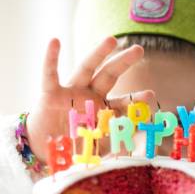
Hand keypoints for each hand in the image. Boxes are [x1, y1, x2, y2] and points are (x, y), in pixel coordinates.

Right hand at [26, 36, 151, 162]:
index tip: (150, 96)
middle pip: (109, 75)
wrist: (44, 153)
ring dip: (97, 53)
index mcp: (103, 109)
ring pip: (86, 68)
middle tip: (139, 49)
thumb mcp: (98, 148)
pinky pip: (50, 74)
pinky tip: (55, 42)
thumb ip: (116, 145)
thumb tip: (138, 144)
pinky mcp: (50, 94)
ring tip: (111, 40)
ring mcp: (70, 93)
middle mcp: (89, 96)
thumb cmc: (73, 149)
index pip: (123, 101)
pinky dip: (51, 58)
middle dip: (123, 62)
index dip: (135, 99)